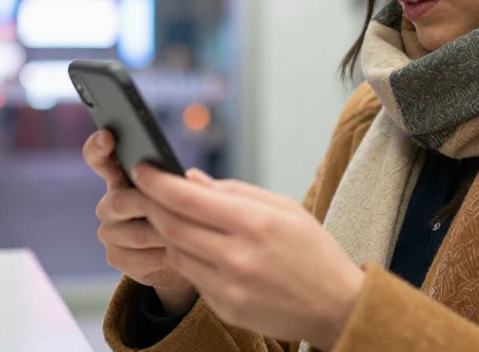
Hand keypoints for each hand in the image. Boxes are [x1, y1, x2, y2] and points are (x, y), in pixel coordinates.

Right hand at [83, 130, 197, 314]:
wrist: (187, 251)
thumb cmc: (187, 212)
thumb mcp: (190, 192)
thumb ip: (187, 183)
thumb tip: (190, 177)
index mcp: (124, 176)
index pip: (99, 158)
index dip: (99, 147)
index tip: (107, 136)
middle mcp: (110, 202)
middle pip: (121, 202)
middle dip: (151, 206)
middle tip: (177, 209)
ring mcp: (110, 231)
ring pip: (134, 233)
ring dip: (163, 234)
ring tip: (188, 235)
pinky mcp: (115, 257)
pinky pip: (135, 257)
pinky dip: (160, 257)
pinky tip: (177, 254)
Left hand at [133, 163, 364, 349]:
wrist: (336, 306)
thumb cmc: (314, 251)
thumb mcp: (284, 208)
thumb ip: (234, 191)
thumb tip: (190, 179)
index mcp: (255, 224)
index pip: (188, 199)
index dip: (157, 182)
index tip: (142, 169)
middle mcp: (238, 257)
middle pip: (171, 226)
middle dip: (152, 204)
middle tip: (144, 189)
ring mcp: (229, 288)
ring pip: (176, 252)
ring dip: (167, 231)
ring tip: (170, 215)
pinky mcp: (225, 308)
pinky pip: (192, 277)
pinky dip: (187, 257)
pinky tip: (197, 246)